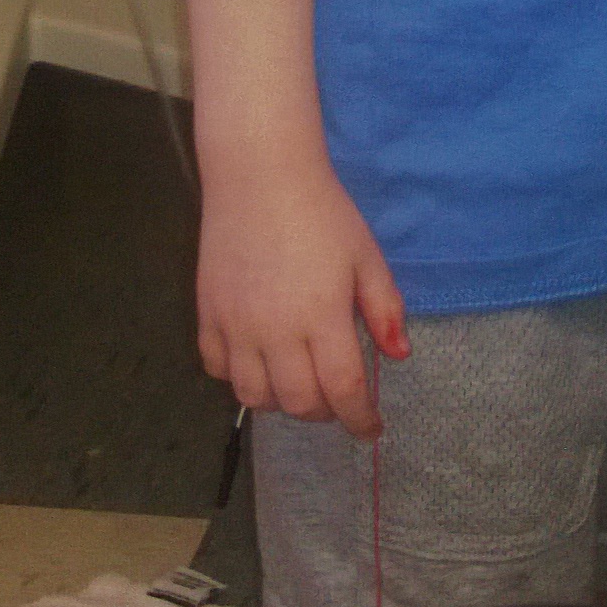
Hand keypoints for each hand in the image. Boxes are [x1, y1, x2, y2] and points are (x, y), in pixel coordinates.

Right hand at [197, 152, 409, 436]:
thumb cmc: (322, 213)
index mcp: (322, 317)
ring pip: (253, 395)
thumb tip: (398, 356)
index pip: (344, 390)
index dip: (360, 420)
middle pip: (298, 402)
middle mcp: (276, 331)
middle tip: (336, 398)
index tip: (371, 429)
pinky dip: (237, 376)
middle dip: (323, 411)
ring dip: (279, 401)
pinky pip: (217, 367)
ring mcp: (236, 326)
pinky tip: (256, 360)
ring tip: (297, 381)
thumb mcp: (366, 256)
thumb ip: (384, 308)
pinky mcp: (208, 314)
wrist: (260, 176)